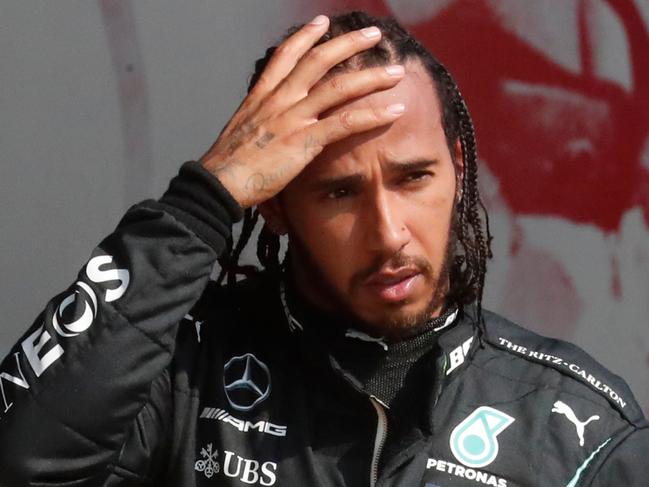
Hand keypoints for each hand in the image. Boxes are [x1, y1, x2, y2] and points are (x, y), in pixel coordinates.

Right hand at [199, 15, 405, 207]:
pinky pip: (345, 122)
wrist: (219, 184)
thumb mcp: (241, 134)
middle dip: (349, 44)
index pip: (285, 56)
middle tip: (373, 35)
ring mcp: (292, 118)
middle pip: (318, 61)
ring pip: (339, 87)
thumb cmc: (227, 167)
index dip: (305, 36)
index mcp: (261, 97)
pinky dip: (373, 115)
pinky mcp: (304, 140)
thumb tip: (268, 126)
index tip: (322, 22)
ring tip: (395, 71)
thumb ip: (259, 123)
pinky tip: (394, 111)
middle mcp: (278, 100)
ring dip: (371, 77)